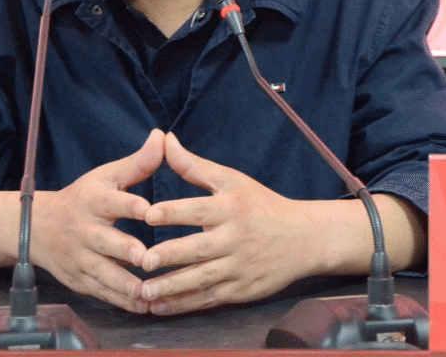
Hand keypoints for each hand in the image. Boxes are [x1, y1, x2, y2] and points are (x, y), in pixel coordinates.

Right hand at [30, 128, 164, 312]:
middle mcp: (85, 231)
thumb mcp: (105, 177)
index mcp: (94, 202)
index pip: (112, 202)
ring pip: (104, 274)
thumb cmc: (82, 198)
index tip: (149, 210)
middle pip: (105, 242)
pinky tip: (146, 306)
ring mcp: (81, 259)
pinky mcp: (81, 281)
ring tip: (149, 291)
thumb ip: (137, 163)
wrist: (37, 228)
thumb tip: (162, 136)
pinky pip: (103, 293)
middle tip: (148, 258)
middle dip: (125, 251)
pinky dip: (123, 301)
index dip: (130, 206)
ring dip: (126, 284)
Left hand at [137, 131, 318, 314]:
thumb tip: (165, 140)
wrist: (304, 239)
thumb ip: (195, 166)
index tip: (147, 214)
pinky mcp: (242, 291)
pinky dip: (186, 304)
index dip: (173, 212)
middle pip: (199, 249)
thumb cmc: (261, 205)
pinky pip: (210, 299)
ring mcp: (240, 267)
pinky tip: (162, 306)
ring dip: (172, 287)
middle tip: (142, 260)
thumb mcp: (232, 180)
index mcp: (232, 208)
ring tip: (144, 291)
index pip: (199, 209)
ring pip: (202, 279)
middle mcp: (236, 238)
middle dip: (170, 255)